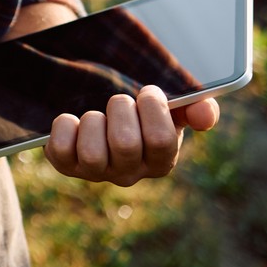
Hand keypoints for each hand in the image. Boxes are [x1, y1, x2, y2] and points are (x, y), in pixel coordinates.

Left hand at [44, 84, 220, 186]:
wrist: (99, 101)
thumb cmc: (141, 109)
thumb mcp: (171, 107)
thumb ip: (197, 108)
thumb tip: (205, 114)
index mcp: (161, 161)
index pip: (162, 140)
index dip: (153, 108)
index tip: (147, 92)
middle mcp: (129, 174)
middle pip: (125, 143)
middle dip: (120, 108)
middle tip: (120, 102)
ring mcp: (96, 172)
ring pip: (92, 152)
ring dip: (93, 120)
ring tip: (97, 115)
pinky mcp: (67, 165)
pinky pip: (60, 148)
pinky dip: (64, 126)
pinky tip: (73, 121)